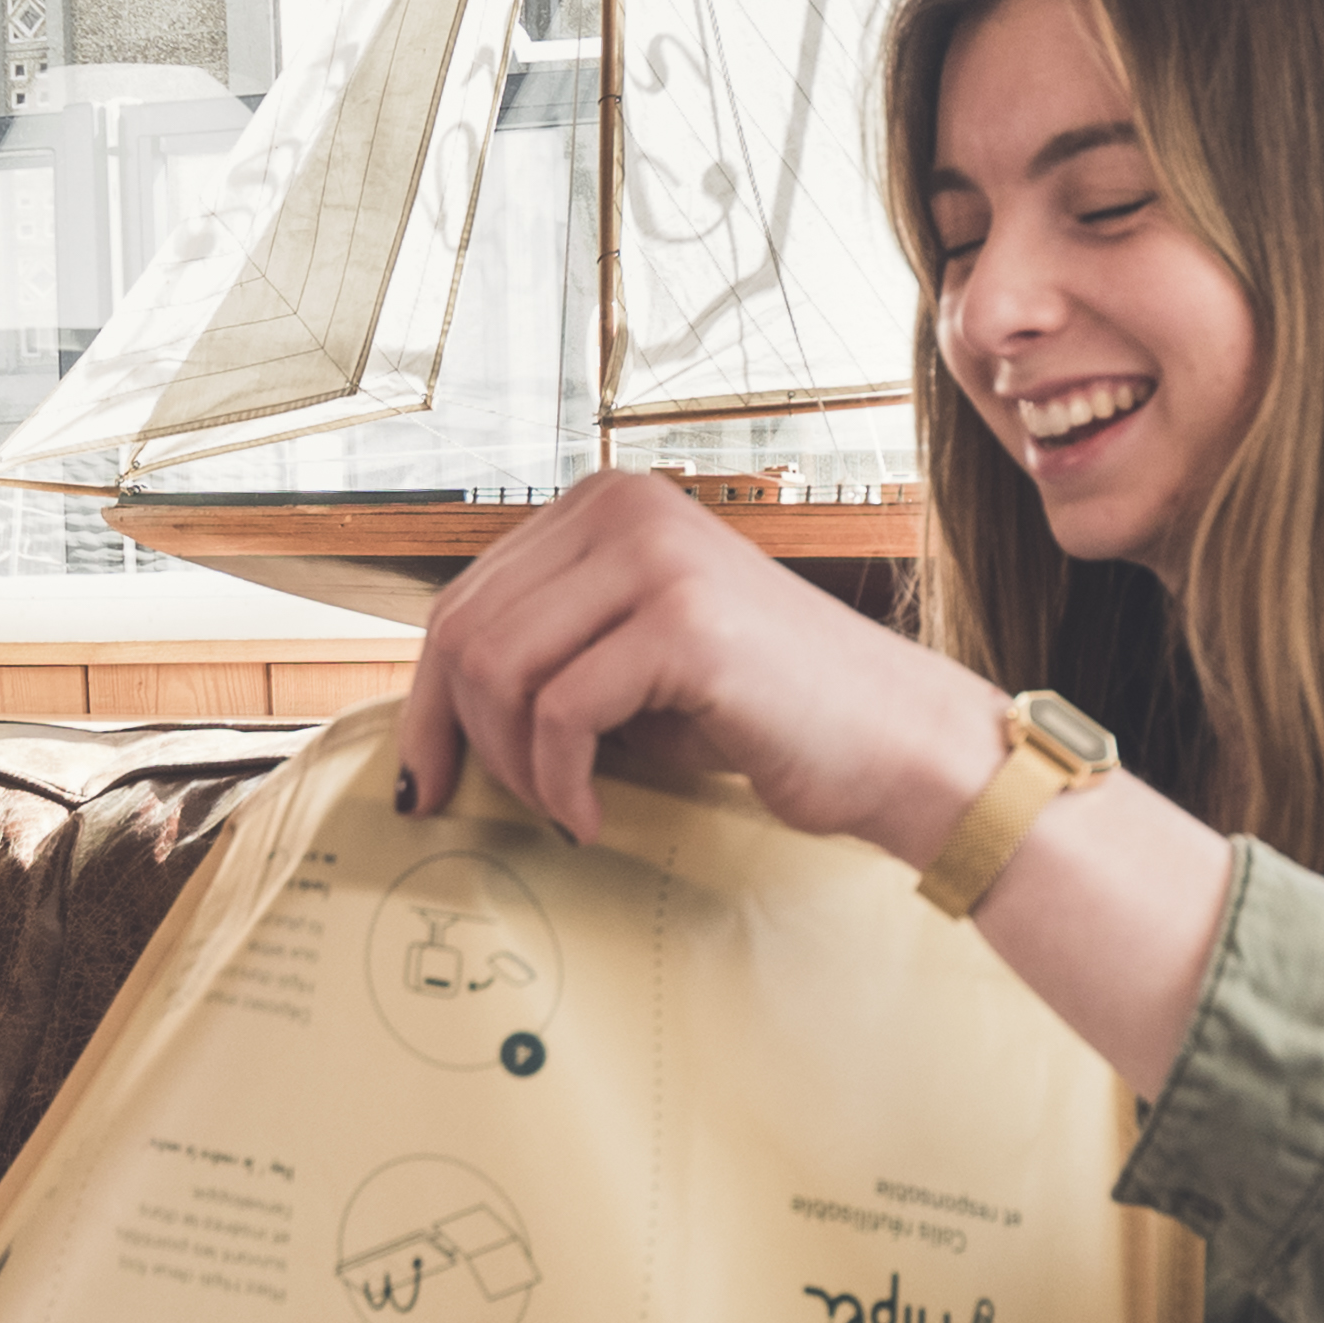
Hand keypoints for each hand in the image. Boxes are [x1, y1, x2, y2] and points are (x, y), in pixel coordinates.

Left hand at [394, 469, 1235, 1096]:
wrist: (897, 745)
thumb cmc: (769, 715)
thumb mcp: (635, 667)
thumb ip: (550, 656)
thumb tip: (432, 712)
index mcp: (608, 504)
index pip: (464, 597)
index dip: (427, 697)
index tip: (426, 775)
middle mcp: (625, 507)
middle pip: (463, 630)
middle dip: (455, 736)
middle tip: (475, 807)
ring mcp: (657, 556)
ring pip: (498, 669)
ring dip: (514, 765)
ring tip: (561, 808)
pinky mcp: (684, 621)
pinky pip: (558, 713)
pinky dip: (560, 785)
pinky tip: (594, 819)